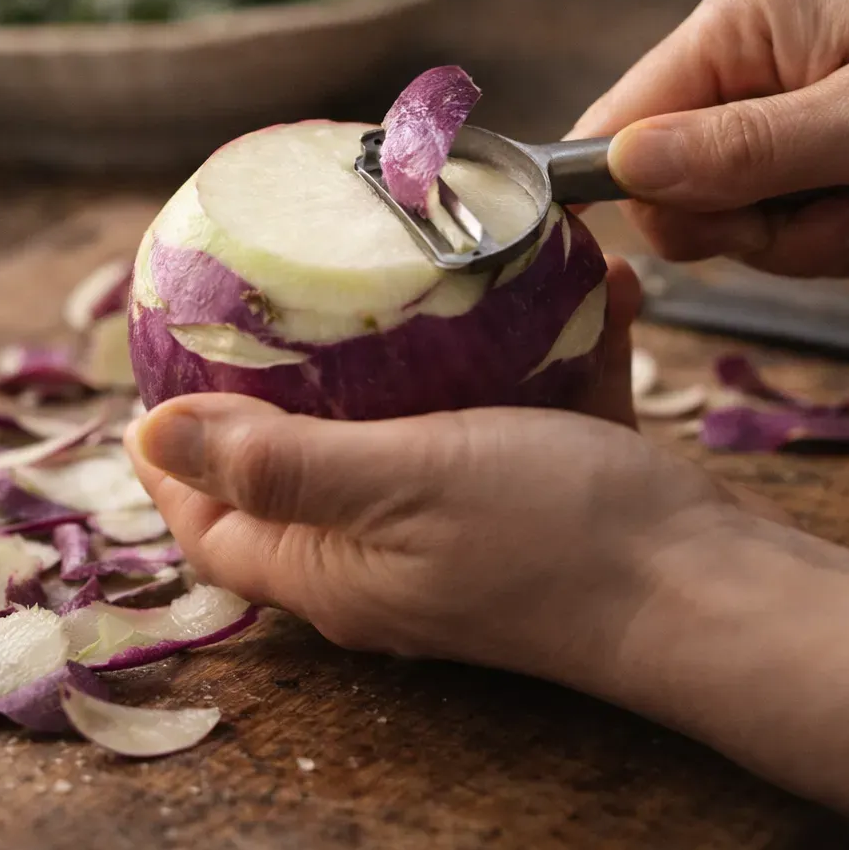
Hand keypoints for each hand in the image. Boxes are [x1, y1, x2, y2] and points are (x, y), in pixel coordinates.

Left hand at [123, 256, 788, 688]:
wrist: (703, 585)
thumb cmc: (548, 538)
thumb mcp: (400, 483)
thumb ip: (279, 461)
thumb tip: (145, 436)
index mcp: (333, 565)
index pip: (213, 522)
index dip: (176, 458)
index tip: (175, 360)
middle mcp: (388, 554)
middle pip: (307, 466)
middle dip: (301, 378)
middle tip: (306, 288)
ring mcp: (466, 525)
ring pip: (421, 423)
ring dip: (438, 346)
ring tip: (450, 265)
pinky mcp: (542, 492)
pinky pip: (523, 408)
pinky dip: (545, 350)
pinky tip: (586, 287)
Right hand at [573, 0, 848, 280]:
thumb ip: (741, 153)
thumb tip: (619, 166)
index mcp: (747, 22)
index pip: (625, 122)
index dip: (649, 194)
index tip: (723, 231)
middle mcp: (761, 69)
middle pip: (688, 195)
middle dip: (778, 229)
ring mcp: (802, 123)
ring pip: (757, 234)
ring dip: (842, 242)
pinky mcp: (843, 170)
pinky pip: (817, 245)